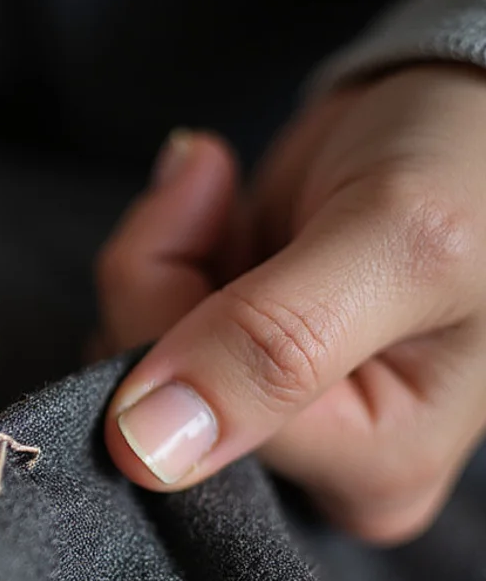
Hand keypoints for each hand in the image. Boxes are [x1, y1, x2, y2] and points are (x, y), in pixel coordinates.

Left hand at [96, 64, 485, 542]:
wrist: (462, 111)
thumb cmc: (470, 171)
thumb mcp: (396, 241)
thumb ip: (274, 342)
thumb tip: (142, 453)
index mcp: (374, 469)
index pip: (196, 433)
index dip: (166, 314)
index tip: (207, 206)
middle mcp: (312, 465)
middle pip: (150, 407)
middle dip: (160, 278)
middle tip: (209, 195)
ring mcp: (261, 414)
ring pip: (128, 360)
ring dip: (159, 254)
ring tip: (224, 197)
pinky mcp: (225, 365)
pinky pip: (136, 325)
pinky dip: (162, 249)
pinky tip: (216, 208)